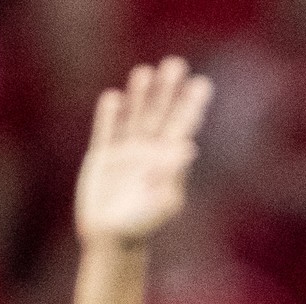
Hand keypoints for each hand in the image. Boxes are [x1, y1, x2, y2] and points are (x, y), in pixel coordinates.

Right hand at [76, 57, 212, 246]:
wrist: (113, 238)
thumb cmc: (143, 224)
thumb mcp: (163, 202)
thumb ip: (173, 174)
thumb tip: (188, 148)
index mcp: (169, 161)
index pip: (183, 126)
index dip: (191, 104)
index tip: (202, 84)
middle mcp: (150, 151)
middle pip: (161, 114)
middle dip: (168, 90)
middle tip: (176, 64)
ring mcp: (126, 151)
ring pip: (135, 116)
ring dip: (140, 94)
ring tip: (144, 72)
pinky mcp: (103, 156)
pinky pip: (107, 131)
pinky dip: (111, 115)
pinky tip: (114, 97)